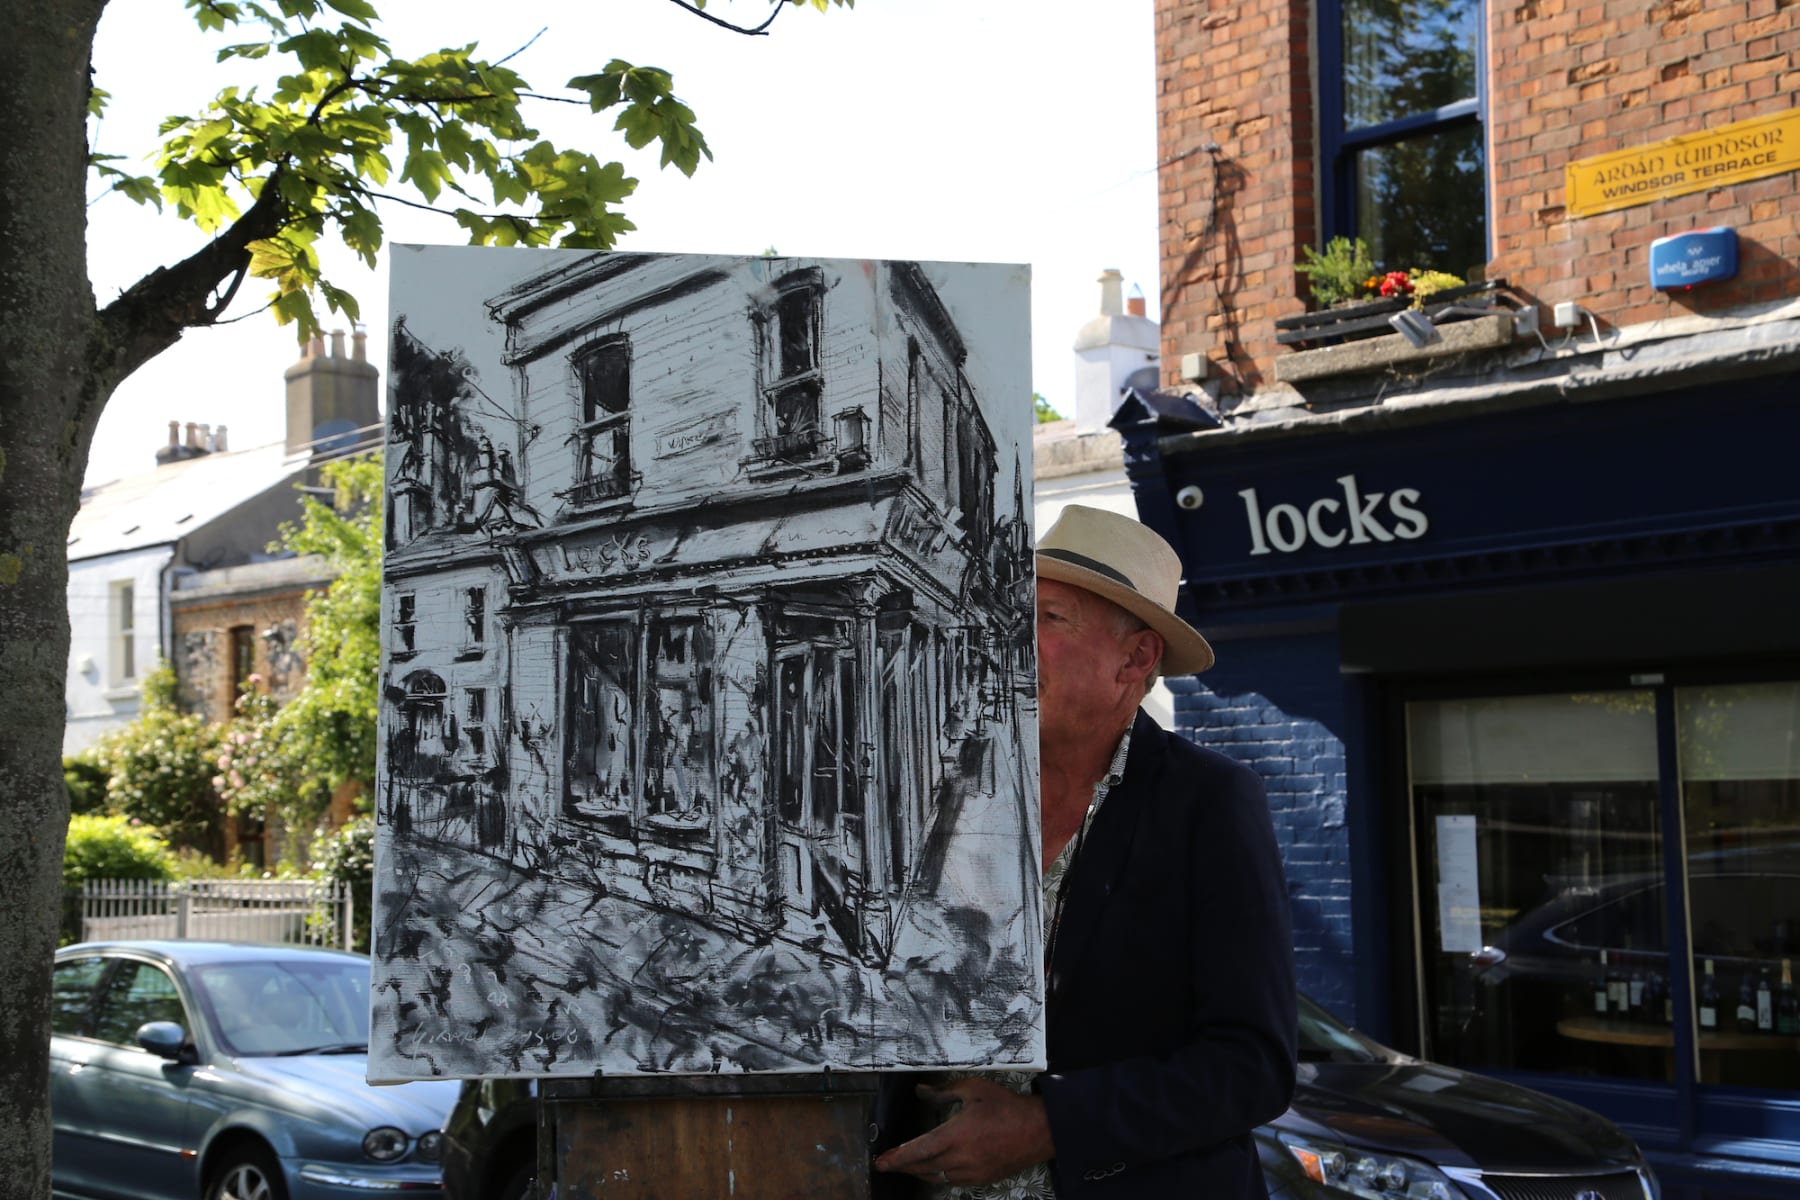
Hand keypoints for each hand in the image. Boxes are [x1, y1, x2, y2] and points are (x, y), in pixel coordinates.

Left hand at [873, 1079, 1053, 1187]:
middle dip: (903, 1166)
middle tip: (888, 1163)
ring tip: (909, 1164)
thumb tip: (921, 1091)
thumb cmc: (1006, 1107)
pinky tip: (936, 1167)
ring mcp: (971, 1173)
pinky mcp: (981, 1180)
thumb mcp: (973, 1090)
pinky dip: (939, 1175)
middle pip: (923, 1167)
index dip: (896, 1158)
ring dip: (920, 1171)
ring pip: (936, 1177)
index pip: (917, 1151)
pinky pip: (952, 1181)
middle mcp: (960, 1159)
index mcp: (955, 1136)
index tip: (881, 1162)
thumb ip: (943, 1091)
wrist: (1039, 1130)